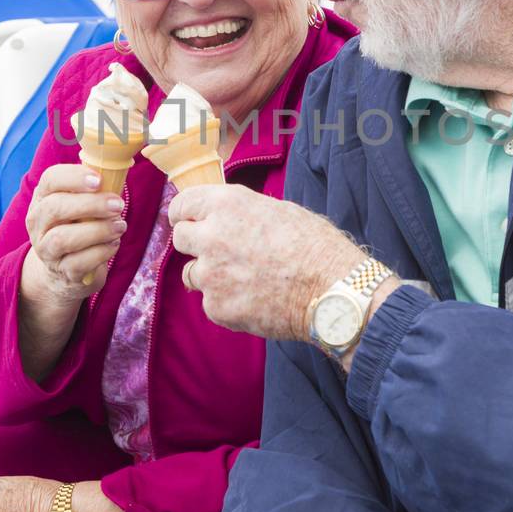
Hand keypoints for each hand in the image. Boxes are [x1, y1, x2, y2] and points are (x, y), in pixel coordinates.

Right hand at [21, 164, 127, 313]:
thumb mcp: (78, 205)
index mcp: (42, 198)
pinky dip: (101, 252)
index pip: (49, 180)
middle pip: (55, 208)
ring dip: (98, 230)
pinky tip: (113, 244)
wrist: (63, 270)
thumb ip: (92, 188)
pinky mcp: (62, 272)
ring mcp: (46, 250)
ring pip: (63, 238)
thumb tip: (119, 168)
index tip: (99, 180)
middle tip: (118, 204)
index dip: (74, 177)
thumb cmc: (77, 227)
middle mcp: (38, 223)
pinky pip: (79, 262)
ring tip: (120, 226)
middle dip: (90, 204)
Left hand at [167, 186, 367, 341]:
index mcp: (227, 205)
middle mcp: (211, 236)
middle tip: (219, 253)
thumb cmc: (314, 247)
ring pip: (192, 274)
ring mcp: (211, 274)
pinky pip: (211, 302)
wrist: (331, 290)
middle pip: (181, 238)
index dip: (184, 214)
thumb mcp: (278, 210)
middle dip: (196, 244)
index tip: (187, 220)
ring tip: (245, 280)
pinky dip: (227, 302)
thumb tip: (225, 219)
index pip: (182, 204)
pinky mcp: (216, 307)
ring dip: (210, 276)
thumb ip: (241, 213)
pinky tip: (254, 299)